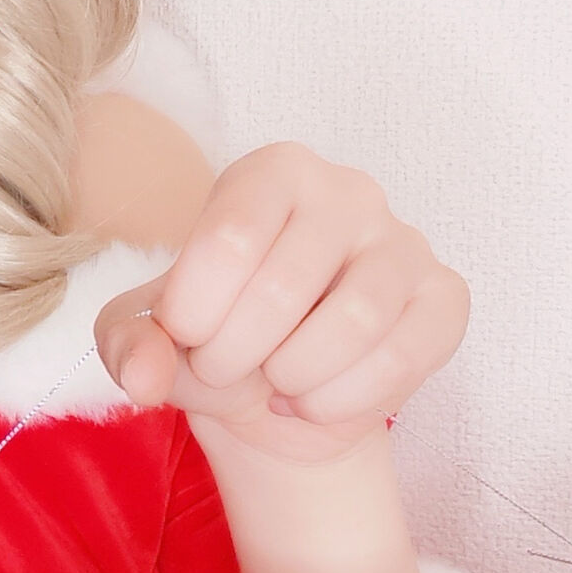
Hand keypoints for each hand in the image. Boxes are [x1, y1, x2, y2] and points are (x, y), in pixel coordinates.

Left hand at [95, 142, 468, 463]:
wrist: (278, 397)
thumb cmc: (217, 338)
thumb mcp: (149, 335)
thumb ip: (127, 343)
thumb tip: (142, 376)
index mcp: (272, 173)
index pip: (230, 238)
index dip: (195, 315)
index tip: (188, 336)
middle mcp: (348, 191)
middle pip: (284, 287)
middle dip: (234, 356)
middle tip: (225, 369)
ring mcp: (405, 242)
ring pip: (354, 321)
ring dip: (293, 378)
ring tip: (275, 382)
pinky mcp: (444, 299)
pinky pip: (402, 356)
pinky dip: (343, 399)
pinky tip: (316, 399)